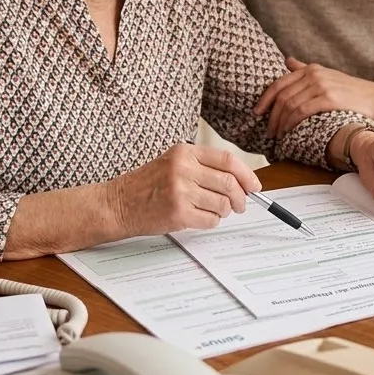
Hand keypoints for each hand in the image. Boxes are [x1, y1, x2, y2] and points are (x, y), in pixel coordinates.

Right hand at [108, 143, 261, 235]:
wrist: (118, 203)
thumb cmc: (148, 184)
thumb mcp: (174, 162)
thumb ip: (204, 166)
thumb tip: (241, 180)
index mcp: (185, 152)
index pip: (227, 160)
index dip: (247, 174)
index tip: (254, 186)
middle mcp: (183, 169)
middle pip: (229, 183)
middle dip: (241, 197)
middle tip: (240, 205)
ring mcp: (180, 191)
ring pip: (222, 204)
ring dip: (224, 211)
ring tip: (214, 210)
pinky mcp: (177, 213)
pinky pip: (211, 220)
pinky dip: (212, 222)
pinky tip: (200, 218)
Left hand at [255, 57, 373, 136]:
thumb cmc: (352, 91)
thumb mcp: (327, 75)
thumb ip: (305, 69)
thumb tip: (287, 61)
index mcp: (311, 69)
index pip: (279, 83)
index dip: (265, 99)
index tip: (258, 112)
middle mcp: (314, 74)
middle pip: (282, 95)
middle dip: (271, 115)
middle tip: (268, 131)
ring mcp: (321, 85)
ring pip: (289, 104)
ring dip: (280, 122)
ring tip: (277, 135)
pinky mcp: (329, 98)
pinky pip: (301, 111)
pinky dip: (291, 123)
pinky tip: (289, 132)